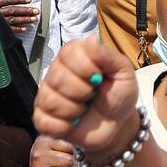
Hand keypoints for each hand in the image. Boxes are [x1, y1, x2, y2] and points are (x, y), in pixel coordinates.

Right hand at [32, 36, 138, 158]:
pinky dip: (64, 126)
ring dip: (74, 110)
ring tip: (84, 109)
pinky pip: (43, 121)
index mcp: (74, 55)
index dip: (85, 67)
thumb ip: (109, 57)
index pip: (67, 53)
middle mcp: (56, 71)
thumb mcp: (123, 74)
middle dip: (82, 91)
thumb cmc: (118, 95)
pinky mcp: (42, 117)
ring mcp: (47, 94)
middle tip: (93, 95)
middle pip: (56, 78)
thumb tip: (91, 40)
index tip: (99, 77)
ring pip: (50, 101)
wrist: (116, 124)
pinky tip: (74, 123)